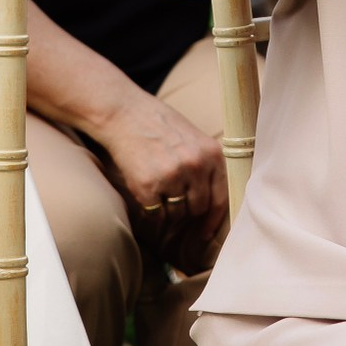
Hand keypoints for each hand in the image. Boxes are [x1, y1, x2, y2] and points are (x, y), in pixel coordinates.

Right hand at [85, 90, 227, 275]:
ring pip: (177, 213)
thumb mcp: (193, 138)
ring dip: (167, 209)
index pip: (220, 198)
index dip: (214, 220)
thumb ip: (206, 165)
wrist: (124, 113)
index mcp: (211, 153)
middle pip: (199, 208)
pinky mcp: (147, 186)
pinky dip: (150, 209)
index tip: (206, 233)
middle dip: (188, 210)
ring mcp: (172, 176)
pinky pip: (155, 214)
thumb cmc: (159, 126)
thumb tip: (212, 205)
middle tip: (173, 199)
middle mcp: (195, 165)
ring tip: (157, 186)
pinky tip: (144, 189)